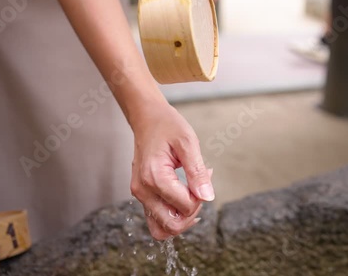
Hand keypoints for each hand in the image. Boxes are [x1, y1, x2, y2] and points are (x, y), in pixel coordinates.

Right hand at [130, 101, 214, 239]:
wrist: (146, 118)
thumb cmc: (167, 126)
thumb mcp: (188, 143)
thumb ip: (197, 172)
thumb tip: (207, 197)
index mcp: (154, 177)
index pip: (185, 207)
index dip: (200, 197)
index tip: (205, 175)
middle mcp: (143, 190)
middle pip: (172, 225)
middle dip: (191, 213)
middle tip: (199, 190)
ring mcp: (140, 194)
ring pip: (161, 229)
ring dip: (180, 219)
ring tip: (190, 198)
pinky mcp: (141, 195)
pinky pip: (156, 219)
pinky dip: (171, 215)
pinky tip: (182, 198)